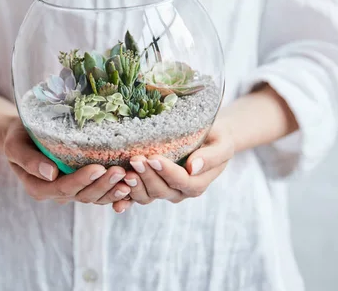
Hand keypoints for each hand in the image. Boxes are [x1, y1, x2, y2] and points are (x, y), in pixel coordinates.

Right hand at [4, 118, 130, 207]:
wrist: (24, 134)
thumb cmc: (18, 136)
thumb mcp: (15, 145)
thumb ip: (28, 160)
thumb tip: (50, 174)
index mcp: (40, 187)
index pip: (63, 188)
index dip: (81, 180)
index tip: (98, 168)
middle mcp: (57, 192)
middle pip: (83, 195)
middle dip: (102, 185)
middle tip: (120, 171)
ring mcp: (72, 190)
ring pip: (95, 197)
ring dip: (113, 190)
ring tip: (129, 178)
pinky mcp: (84, 184)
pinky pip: (102, 192)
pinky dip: (116, 191)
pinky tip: (131, 183)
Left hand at [113, 121, 234, 209]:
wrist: (209, 139)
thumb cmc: (217, 139)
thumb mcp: (222, 145)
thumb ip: (211, 157)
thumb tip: (194, 167)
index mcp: (197, 183)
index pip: (181, 181)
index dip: (166, 171)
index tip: (154, 157)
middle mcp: (179, 191)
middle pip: (161, 190)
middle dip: (147, 176)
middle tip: (135, 159)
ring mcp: (164, 191)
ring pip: (147, 196)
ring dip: (134, 186)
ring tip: (124, 172)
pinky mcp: (150, 187)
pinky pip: (136, 197)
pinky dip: (125, 199)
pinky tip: (115, 196)